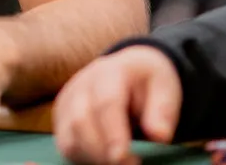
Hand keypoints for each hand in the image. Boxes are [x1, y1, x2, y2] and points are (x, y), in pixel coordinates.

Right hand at [52, 45, 181, 164]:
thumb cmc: (146, 83)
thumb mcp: (164, 88)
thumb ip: (163, 111)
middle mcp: (82, 84)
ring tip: (120, 163)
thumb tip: (159, 136)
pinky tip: (104, 160)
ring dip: (93, 157)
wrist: (125, 69)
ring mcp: (67, 100)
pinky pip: (65, 144)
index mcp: (110, 72)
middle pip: (81, 121)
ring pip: (69, 136)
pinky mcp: (61, 117)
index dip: (113, 133)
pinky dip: (83, 158)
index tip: (123, 157)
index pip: (106, 103)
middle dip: (102, 151)